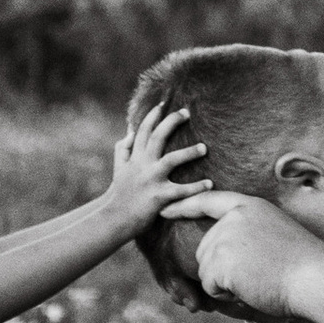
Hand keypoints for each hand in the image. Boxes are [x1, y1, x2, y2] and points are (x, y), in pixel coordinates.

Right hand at [103, 103, 208, 240]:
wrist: (114, 218)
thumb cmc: (119, 193)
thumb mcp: (118, 168)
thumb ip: (123, 149)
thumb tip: (130, 131)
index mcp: (134, 157)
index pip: (143, 130)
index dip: (152, 115)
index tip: (163, 104)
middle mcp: (142, 165)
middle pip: (157, 136)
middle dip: (172, 121)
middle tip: (187, 112)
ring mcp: (150, 180)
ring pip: (171, 160)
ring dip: (189, 152)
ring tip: (204, 147)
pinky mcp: (158, 197)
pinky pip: (180, 190)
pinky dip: (196, 187)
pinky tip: (209, 183)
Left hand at [158, 186, 307, 319]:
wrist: (314, 277)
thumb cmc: (303, 263)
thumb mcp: (274, 231)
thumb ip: (246, 231)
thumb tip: (218, 246)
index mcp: (249, 205)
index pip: (209, 201)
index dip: (184, 205)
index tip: (166, 210)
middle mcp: (233, 217)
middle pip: (205, 248)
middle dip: (222, 269)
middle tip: (258, 272)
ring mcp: (224, 237)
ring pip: (205, 269)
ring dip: (226, 283)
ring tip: (257, 278)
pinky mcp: (219, 259)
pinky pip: (209, 286)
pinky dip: (226, 295)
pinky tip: (250, 288)